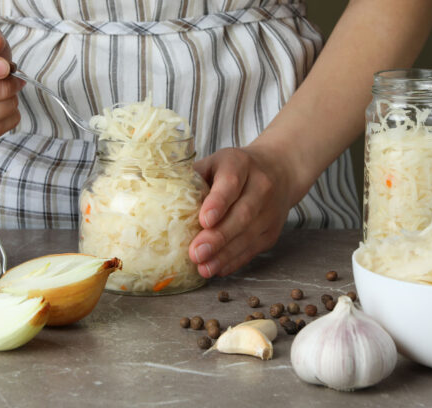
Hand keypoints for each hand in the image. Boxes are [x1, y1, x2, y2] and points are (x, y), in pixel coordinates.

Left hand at [189, 145, 301, 277]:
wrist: (277, 171)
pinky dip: (234, 261)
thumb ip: (191, 178)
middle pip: (242, 214)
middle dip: (218, 236)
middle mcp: (261, 185)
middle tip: (196, 253)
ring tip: (203, 267)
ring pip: (248, 235)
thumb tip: (153, 195)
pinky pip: (253, 249)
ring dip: (225, 254)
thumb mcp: (213, 164)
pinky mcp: (272, 231)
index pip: (231, 183)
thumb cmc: (232, 170)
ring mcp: (270, 210)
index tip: (203, 220)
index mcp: (240, 163)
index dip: (218, 202)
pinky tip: (218, 268)